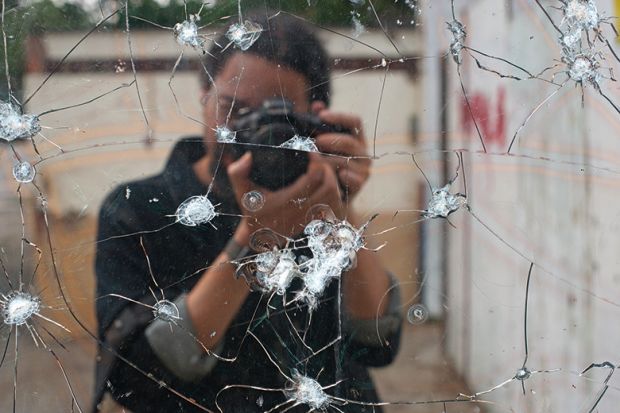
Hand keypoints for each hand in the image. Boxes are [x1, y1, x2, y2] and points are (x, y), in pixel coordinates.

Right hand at [227, 152, 343, 242]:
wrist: (259, 236)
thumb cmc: (252, 210)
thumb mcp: (242, 191)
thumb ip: (237, 172)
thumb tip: (247, 156)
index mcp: (287, 201)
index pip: (314, 177)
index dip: (316, 160)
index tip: (310, 151)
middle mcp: (302, 211)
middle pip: (329, 185)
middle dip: (327, 169)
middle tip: (319, 160)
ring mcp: (311, 218)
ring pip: (334, 196)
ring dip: (332, 180)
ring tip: (322, 170)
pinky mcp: (316, 221)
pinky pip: (334, 205)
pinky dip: (333, 192)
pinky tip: (324, 183)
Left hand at [311, 101, 370, 199]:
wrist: (334, 193)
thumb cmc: (328, 162)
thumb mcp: (325, 143)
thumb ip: (321, 124)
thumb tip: (317, 105)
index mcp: (356, 137)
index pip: (355, 121)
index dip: (339, 116)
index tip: (322, 115)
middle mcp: (363, 151)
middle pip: (349, 142)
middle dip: (331, 140)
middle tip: (315, 141)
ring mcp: (363, 168)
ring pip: (347, 161)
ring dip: (329, 160)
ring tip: (314, 159)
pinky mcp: (360, 184)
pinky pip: (354, 180)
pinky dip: (345, 176)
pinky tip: (336, 174)